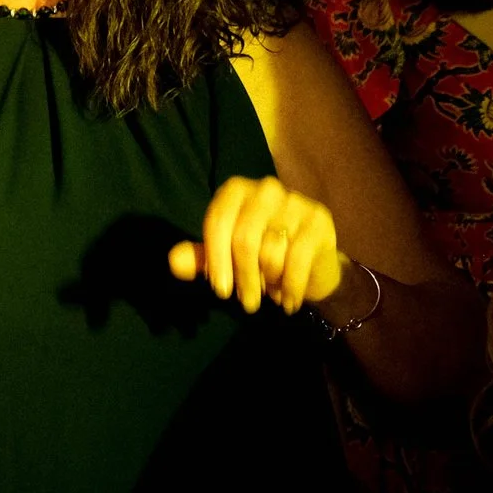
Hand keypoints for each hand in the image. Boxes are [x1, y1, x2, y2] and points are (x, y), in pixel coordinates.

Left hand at [168, 175, 345, 313]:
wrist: (312, 263)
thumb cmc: (260, 256)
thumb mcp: (225, 257)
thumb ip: (199, 258)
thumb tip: (173, 262)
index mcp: (236, 190)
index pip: (218, 221)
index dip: (216, 258)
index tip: (220, 290)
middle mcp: (266, 189)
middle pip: (244, 239)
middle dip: (243, 277)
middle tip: (246, 303)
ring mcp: (295, 202)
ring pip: (271, 251)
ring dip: (268, 282)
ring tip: (269, 294)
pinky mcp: (319, 221)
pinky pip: (298, 261)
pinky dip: (290, 287)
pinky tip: (288, 301)